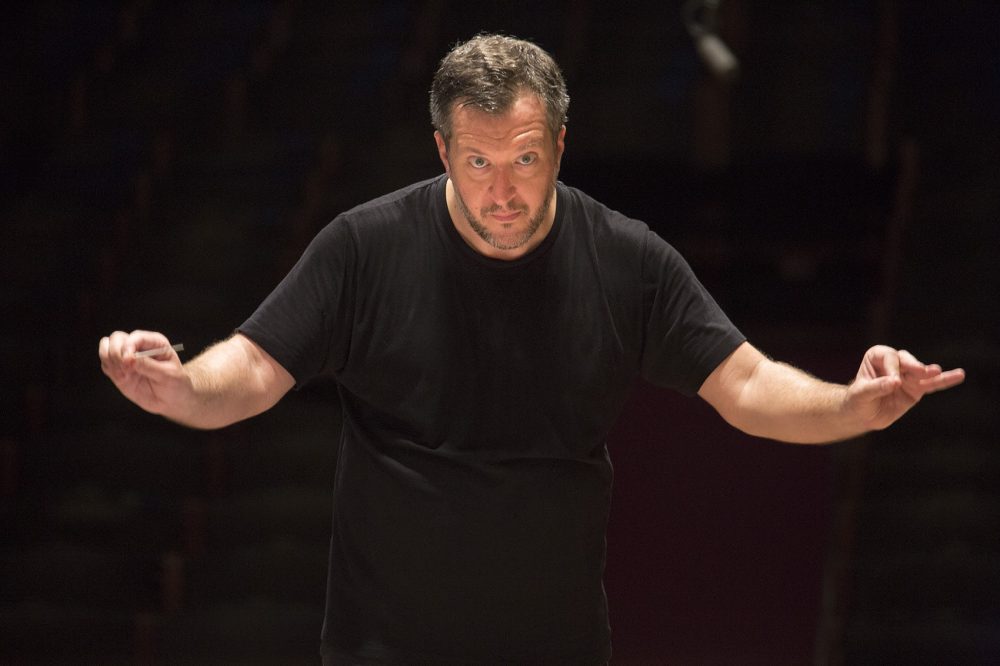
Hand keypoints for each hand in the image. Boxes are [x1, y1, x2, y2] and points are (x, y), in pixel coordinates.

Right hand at [99, 330, 189, 415]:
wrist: (172, 401)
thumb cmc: (175, 384)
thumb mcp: (167, 374)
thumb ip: (147, 365)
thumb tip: (128, 359)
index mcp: (155, 342)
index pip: (136, 337)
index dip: (129, 346)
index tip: (127, 360)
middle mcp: (139, 346)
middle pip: (117, 338)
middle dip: (116, 352)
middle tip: (126, 369)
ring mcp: (127, 358)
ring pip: (107, 348)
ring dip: (110, 360)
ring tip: (123, 374)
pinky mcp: (119, 370)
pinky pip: (105, 363)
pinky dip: (109, 369)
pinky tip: (121, 378)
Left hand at [845, 345, 964, 431]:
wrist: (862, 415)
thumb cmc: (857, 401)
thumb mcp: (861, 395)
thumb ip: (876, 388)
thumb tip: (895, 382)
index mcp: (877, 356)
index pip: (889, 357)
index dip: (892, 368)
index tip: (892, 382)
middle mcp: (895, 362)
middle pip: (907, 361)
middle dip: (914, 366)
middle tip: (922, 371)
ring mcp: (908, 375)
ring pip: (922, 373)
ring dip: (932, 373)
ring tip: (938, 372)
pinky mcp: (917, 389)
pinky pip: (932, 385)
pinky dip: (944, 381)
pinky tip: (959, 375)